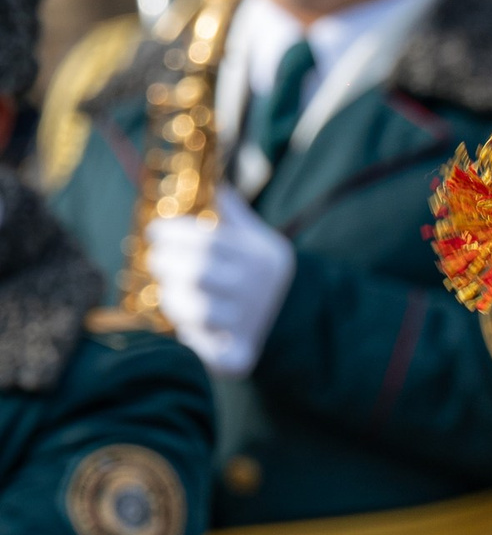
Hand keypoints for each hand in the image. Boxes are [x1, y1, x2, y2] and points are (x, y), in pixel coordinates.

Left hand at [146, 188, 294, 375]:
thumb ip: (234, 213)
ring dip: (172, 298)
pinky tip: (183, 331)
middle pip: (199, 274)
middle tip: (155, 259)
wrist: (294, 321)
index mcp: (260, 258)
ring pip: (198, 311)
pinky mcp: (240, 354)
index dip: (175, 233)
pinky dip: (192, 342)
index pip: (210, 240)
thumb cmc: (261, 272)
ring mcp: (248, 323)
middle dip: (167, 263)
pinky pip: (207, 349)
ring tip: (166, 290)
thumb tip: (210, 179)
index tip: (155, 230)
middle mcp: (256, 290)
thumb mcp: (258, 239)